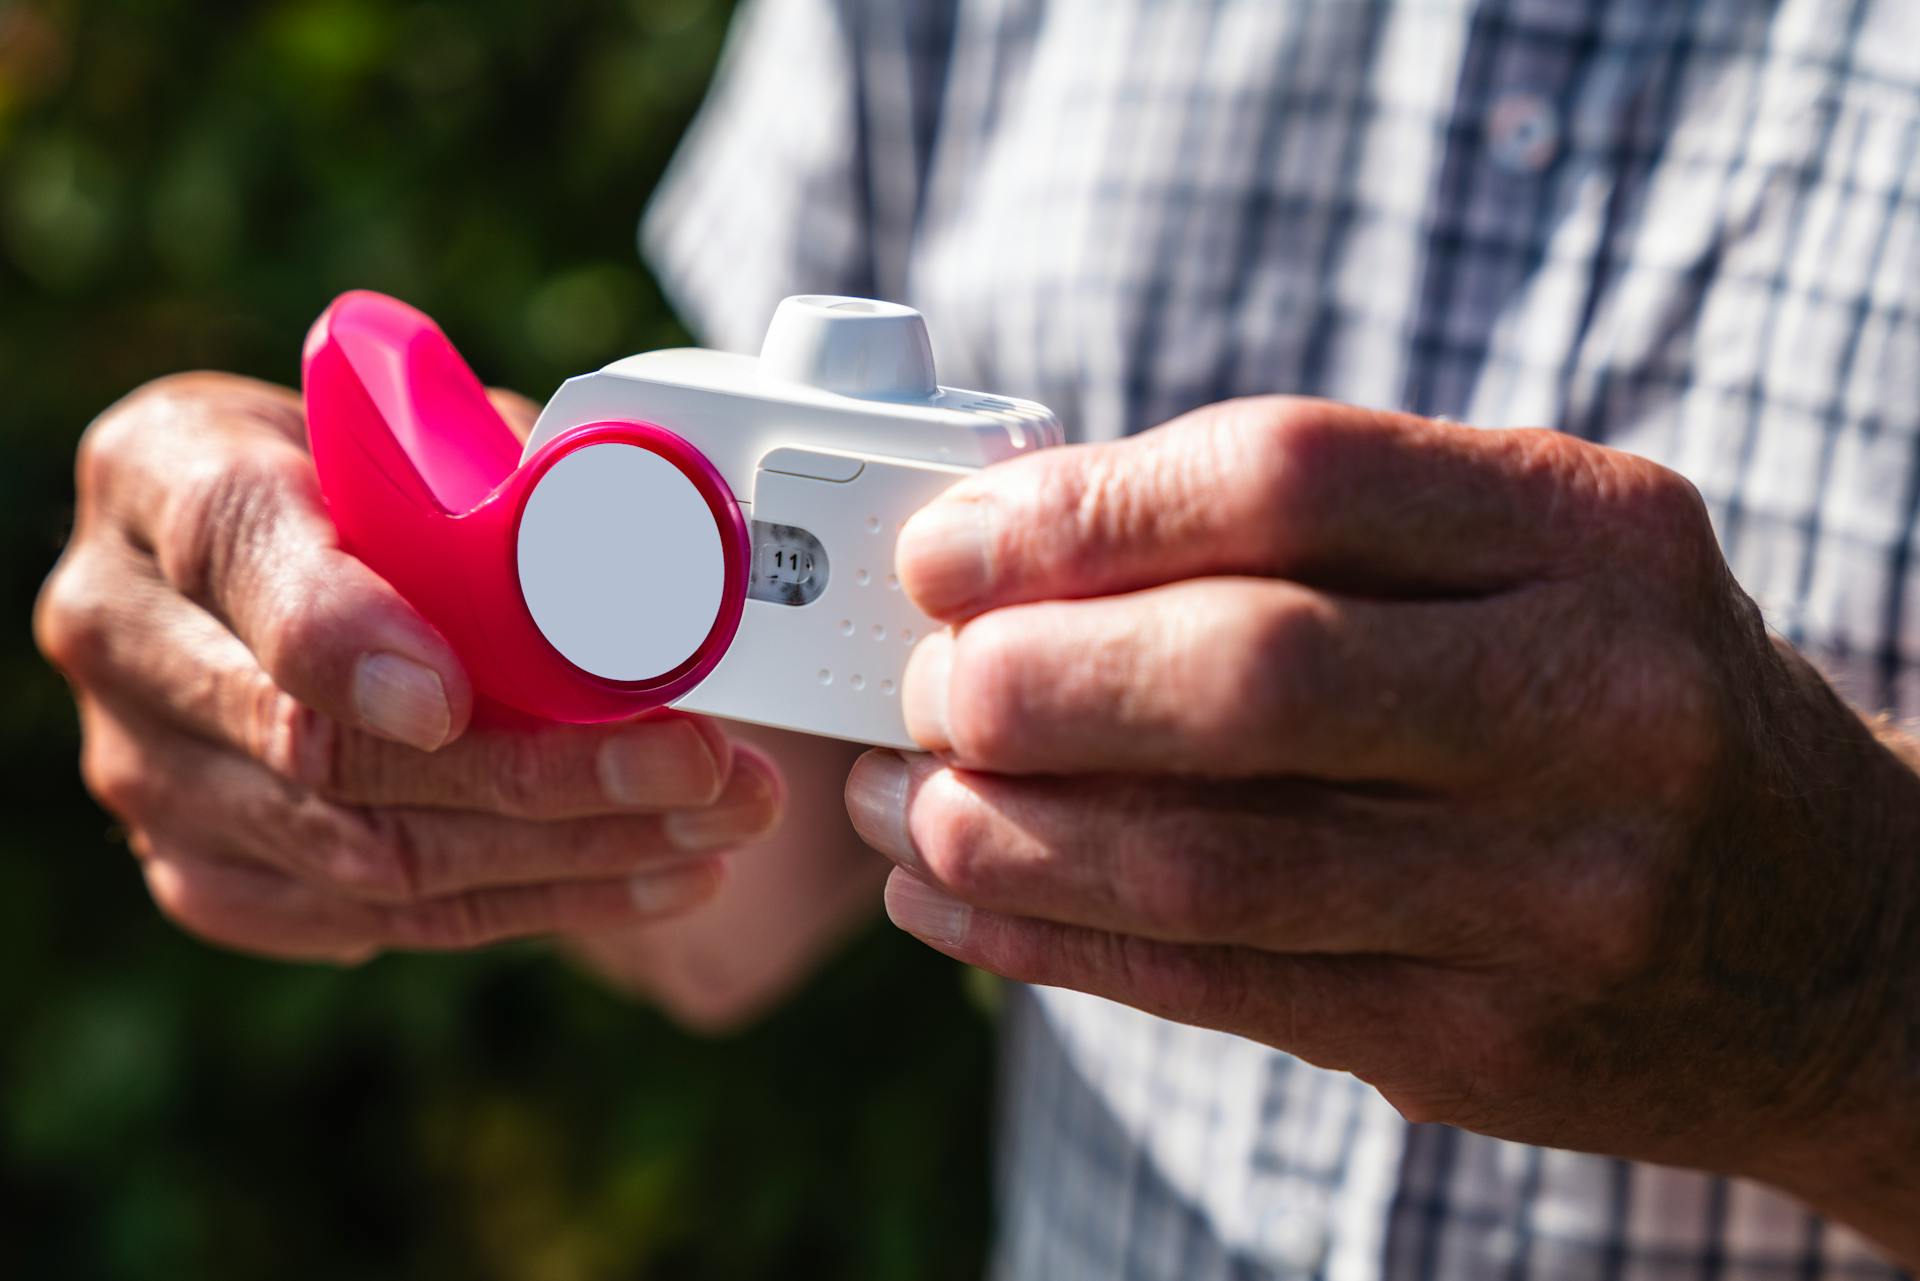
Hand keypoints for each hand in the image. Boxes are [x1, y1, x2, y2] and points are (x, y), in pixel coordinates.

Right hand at [36, 373, 781, 964]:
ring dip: (566, 854)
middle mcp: (120, 630)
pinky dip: (529, 903)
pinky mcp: (202, 866)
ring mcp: (147, 768)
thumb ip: (494, 467)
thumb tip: (640, 535)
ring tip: (715, 825)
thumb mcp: (415, 418)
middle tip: (699, 766)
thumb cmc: (361, 461)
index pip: (242, 551)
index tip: (455, 696)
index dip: (347, 635)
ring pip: (363, 855)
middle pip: (321, 745)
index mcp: (162, 473)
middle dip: (537, 773)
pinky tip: (651, 876)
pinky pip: (370, 918)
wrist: (280, 554)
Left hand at [847, 396, 1919, 1249]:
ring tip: (903, 804)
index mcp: (1589, 533)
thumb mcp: (1531, 561)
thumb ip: (1316, 540)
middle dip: (1034, 681)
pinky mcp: (1483, 1041)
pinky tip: (958, 909)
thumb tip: (1026, 552)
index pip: (1295, 477)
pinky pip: (1222, 993)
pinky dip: (1057, 948)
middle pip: (1249, 675)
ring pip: (1212, 866)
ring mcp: (1550, 895)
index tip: (951, 543)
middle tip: (920, 685)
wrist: (1824, 933)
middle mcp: (1592, 706)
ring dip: (1008, 837)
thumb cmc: (1619, 696)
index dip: (1087, 511)